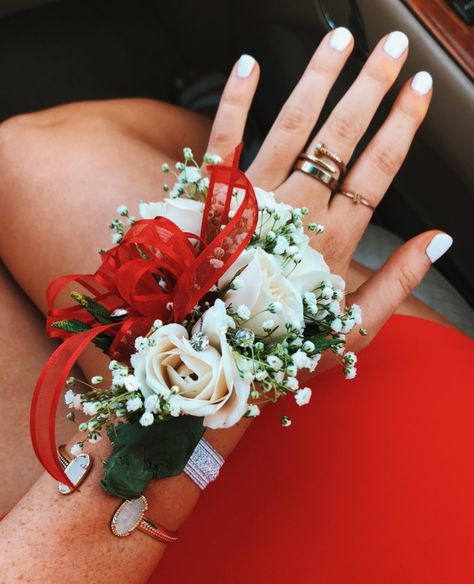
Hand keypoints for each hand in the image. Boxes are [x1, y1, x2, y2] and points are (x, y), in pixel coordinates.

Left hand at [202, 29, 451, 351]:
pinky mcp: (212, 199)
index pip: (376, 172)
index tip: (418, 89)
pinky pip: (221, 143)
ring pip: (290, 128)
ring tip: (342, 40)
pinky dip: (235, 102)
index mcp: (332, 242)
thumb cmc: (283, 344)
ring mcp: (251, 202)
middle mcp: (294, 213)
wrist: (212, 357)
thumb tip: (439, 241)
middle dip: (369, 88)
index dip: (400, 127)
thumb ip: (398, 284)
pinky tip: (249, 63)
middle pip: (339, 139)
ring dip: (318, 81)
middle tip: (393, 48)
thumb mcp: (352, 328)